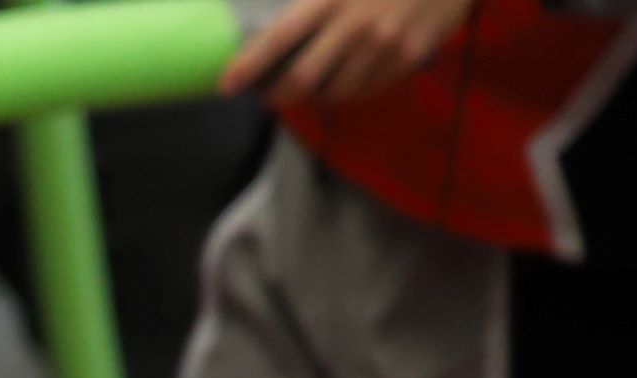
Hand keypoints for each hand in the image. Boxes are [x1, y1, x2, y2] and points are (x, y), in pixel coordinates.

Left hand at [222, 0, 476, 105]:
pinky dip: (349, 93)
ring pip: (336, 92)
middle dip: (278, 94)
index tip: (226, 84)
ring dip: (314, 97)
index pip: (279, 38)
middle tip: (267, 95)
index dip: (249, 64)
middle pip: (302, 80)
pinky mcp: (410, 57)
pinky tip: (342, 84)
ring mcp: (385, 45)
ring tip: (305, 90)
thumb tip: (282, 22)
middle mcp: (356, 26)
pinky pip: (369, 89)